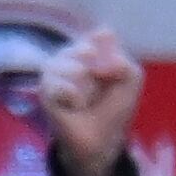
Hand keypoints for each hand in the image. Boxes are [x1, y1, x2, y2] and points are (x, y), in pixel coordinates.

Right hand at [35, 26, 145, 175]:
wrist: (101, 140)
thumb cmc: (113, 108)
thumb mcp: (130, 81)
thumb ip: (123, 61)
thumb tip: (97, 61)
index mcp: (92, 50)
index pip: (100, 35)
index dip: (110, 53)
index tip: (116, 71)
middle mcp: (70, 56)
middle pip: (85, 48)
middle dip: (99, 73)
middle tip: (99, 90)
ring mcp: (55, 72)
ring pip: (70, 65)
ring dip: (85, 86)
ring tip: (87, 100)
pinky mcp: (45, 91)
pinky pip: (58, 84)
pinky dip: (73, 95)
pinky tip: (76, 105)